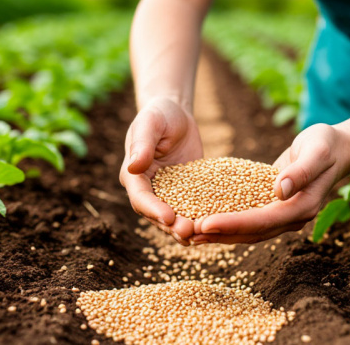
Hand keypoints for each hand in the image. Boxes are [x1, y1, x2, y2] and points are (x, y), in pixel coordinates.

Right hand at [120, 97, 202, 244]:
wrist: (176, 113)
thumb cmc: (159, 114)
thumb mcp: (150, 124)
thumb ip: (142, 144)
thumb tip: (134, 166)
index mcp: (134, 175)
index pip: (140, 198)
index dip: (153, 210)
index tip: (168, 218)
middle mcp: (148, 189)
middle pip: (157, 214)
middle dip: (171, 226)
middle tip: (188, 233)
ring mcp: (167, 193)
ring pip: (174, 217)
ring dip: (186, 228)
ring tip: (202, 235)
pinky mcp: (185, 192)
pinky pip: (191, 208)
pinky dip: (200, 218)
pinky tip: (216, 225)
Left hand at [191, 123, 349, 243]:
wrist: (337, 147)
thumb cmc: (327, 145)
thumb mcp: (317, 151)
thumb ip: (300, 172)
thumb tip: (279, 190)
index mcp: (302, 207)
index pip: (262, 221)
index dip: (233, 224)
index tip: (205, 224)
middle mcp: (291, 217)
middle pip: (251, 233)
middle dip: (219, 234)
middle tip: (188, 233)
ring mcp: (283, 214)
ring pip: (248, 231)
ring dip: (220, 233)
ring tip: (190, 233)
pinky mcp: (274, 207)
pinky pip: (248, 219)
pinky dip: (228, 221)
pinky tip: (205, 218)